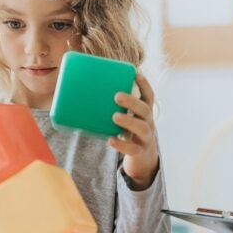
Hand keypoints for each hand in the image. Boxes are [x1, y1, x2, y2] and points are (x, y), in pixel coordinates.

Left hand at [110, 71, 159, 189]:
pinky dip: (122, 144)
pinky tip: (111, 140)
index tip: (135, 72)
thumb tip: (83, 95)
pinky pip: (132, 148)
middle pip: (145, 109)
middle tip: (117, 96)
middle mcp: (149, 123)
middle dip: (132, 101)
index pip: (149, 95)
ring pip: (142, 128)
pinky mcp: (139, 152)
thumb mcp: (128, 119)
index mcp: (145, 112)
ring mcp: (146, 138)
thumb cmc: (130, 133)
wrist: (143, 160)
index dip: (144, 84)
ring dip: (129, 121)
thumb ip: (114, 108)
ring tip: (114, 116)